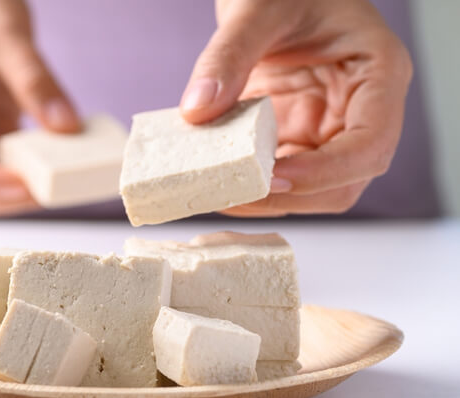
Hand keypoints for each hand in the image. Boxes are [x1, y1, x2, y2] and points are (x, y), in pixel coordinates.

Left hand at [179, 0, 411, 216]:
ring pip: (308, 190)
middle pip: (343, 183)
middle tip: (229, 194)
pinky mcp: (295, 137)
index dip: (325, 172)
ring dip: (262, 199)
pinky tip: (211, 179)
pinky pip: (276, 176)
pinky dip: (246, 185)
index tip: (274, 177)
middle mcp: (359, 111)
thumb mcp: (257, 8)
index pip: (370, 145)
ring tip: (211, 192)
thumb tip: (198, 111)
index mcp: (378, 74)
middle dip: (288, 196)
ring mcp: (327, 129)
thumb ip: (228, 54)